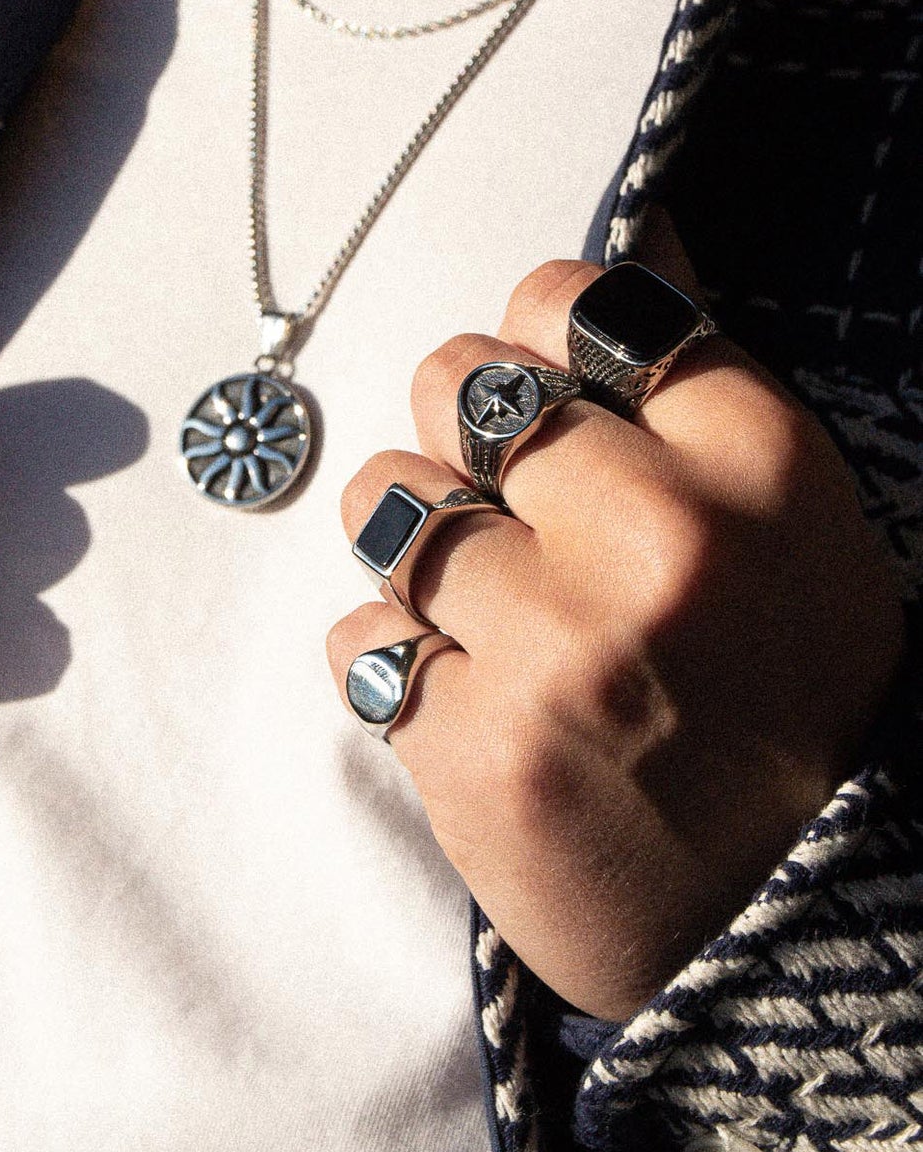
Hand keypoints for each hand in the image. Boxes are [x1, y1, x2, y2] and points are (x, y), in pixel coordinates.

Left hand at [326, 226, 905, 1019]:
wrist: (790, 921)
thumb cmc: (787, 701)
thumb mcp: (794, 529)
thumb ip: (696, 387)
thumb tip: (635, 230)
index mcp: (758, 467)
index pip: (577, 303)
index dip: (532, 334)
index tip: (535, 385)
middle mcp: (659, 544)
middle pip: (457, 385)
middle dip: (458, 430)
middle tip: (497, 496)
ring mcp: (558, 652)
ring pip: (385, 501)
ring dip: (410, 540)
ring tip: (473, 599)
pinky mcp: (474, 750)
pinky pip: (357, 631)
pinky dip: (390, 651)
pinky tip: (457, 688)